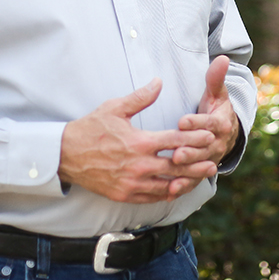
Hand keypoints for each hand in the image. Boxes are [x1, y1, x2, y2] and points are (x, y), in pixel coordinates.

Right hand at [60, 78, 218, 202]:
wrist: (65, 156)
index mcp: (139, 142)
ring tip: (201, 178)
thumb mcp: (114, 108)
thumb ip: (140, 97)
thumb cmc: (90, 129)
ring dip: (186, 181)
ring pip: (167, 185)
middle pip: (176, 166)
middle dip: (197, 164)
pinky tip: (176, 189)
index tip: (209, 136)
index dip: (195, 138)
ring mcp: (132, 183)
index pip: (175, 140)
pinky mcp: (124, 195)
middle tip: (214, 161)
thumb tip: (159, 82)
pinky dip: (166, 193)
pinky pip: (152, 197)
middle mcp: (138, 165)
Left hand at [174, 56, 239, 189]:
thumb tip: (223, 58)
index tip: (183, 121)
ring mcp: (210, 160)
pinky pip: (194, 180)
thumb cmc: (215, 109)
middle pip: (203, 149)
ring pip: (199, 167)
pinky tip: (170, 191)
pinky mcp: (202, 172)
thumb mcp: (217, 93)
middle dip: (190, 152)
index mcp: (220, 124)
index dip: (197, 123)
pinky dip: (184, 187)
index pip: (209, 124)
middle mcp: (217, 144)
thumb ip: (216, 78)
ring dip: (186, 172)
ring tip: (171, 175)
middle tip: (175, 153)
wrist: (226, 134)